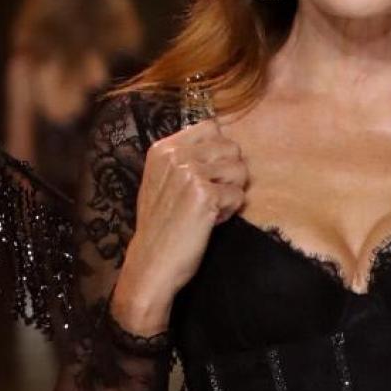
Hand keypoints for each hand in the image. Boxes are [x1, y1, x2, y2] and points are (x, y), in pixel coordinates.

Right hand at [112, 116, 246, 332]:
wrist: (151, 263)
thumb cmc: (160, 226)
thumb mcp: (160, 181)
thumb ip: (183, 158)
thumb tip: (220, 140)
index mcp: (163, 149)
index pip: (211, 127)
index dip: (219, 151)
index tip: (210, 172)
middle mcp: (175, 156)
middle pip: (231, 148)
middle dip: (229, 174)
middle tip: (211, 196)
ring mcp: (190, 174)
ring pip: (240, 170)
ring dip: (231, 192)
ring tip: (210, 208)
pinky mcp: (205, 195)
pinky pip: (239, 195)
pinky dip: (230, 211)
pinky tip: (210, 221)